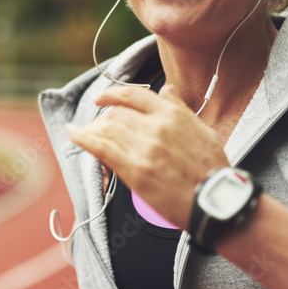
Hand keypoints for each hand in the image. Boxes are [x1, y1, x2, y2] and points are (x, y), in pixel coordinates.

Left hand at [65, 84, 228, 228]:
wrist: (213, 199)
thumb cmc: (210, 169)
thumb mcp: (201, 129)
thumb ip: (179, 109)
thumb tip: (166, 90)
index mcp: (172, 115)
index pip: (133, 95)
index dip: (112, 94)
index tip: (101, 98)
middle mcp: (156, 127)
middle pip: (116, 113)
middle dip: (103, 118)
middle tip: (98, 128)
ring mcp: (144, 148)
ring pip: (107, 128)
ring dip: (92, 129)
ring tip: (87, 134)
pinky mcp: (135, 170)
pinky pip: (101, 147)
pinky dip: (83, 138)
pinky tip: (74, 134)